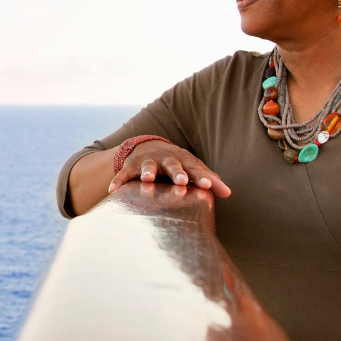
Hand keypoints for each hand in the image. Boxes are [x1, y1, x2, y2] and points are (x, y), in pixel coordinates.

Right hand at [108, 140, 231, 197]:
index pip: (195, 168)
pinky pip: (123, 175)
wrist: (149, 148)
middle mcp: (165, 159)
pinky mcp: (130, 168)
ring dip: (147, 172)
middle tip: (182, 181)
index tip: (208, 186)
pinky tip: (113, 191)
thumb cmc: (177, 164)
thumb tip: (228, 193)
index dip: (202, 177)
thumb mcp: (193, 168)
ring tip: (147, 180)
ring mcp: (147, 162)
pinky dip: (118, 182)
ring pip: (148, 167)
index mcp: (183, 159)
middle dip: (177, 172)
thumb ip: (209, 180)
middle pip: (172, 165)